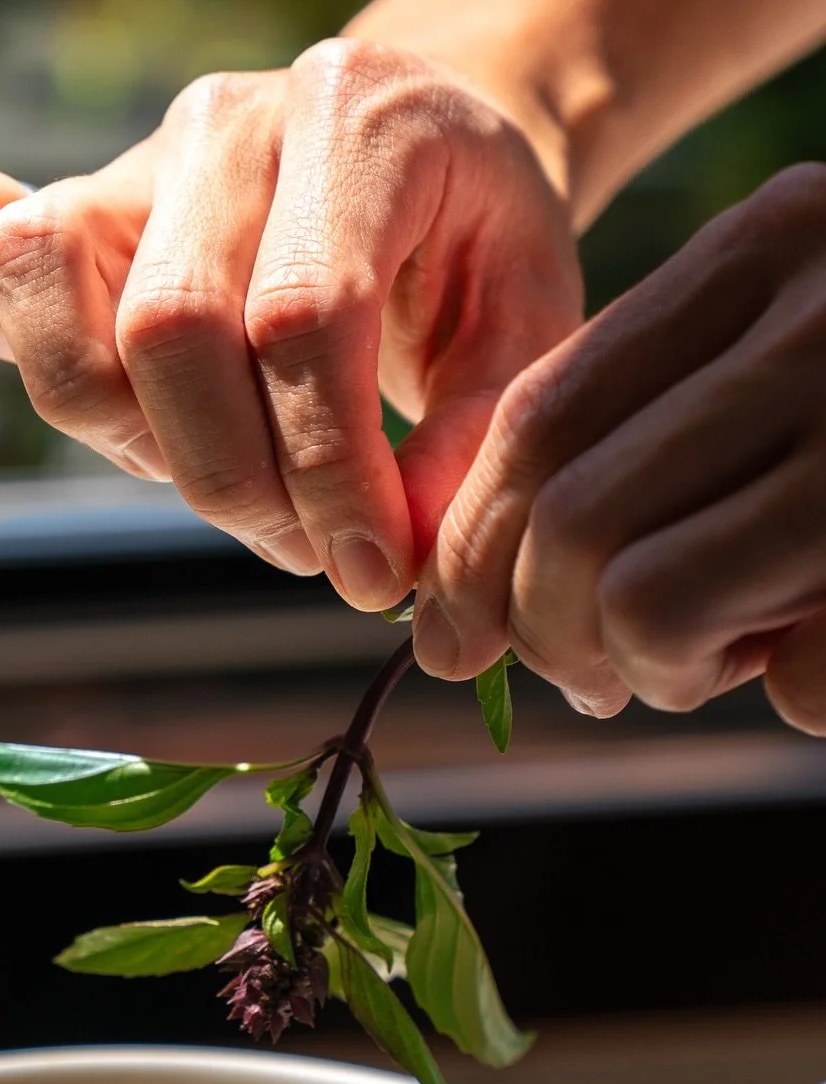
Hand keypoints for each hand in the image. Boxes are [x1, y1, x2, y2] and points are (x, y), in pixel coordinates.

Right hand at [0, 36, 581, 608]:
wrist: (420, 139)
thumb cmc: (472, 242)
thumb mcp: (523, 322)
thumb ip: (476, 436)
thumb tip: (404, 561)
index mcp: (356, 122)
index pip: (302, 320)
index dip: (328, 474)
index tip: (373, 573)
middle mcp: (227, 127)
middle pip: (169, 331)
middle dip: (237, 484)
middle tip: (309, 548)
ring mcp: (133, 168)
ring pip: (67, 327)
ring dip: (139, 454)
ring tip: (235, 491)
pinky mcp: (74, 221)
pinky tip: (79, 391)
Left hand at [414, 163, 825, 732]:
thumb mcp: (790, 376)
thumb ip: (665, 438)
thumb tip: (476, 611)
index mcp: (771, 245)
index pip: (538, 409)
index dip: (472, 544)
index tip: (460, 631)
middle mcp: (817, 305)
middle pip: (558, 504)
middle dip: (530, 624)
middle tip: (583, 672)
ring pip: (619, 577)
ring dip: (622, 659)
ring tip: (683, 666)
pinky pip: (718, 626)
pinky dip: (706, 672)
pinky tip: (762, 668)